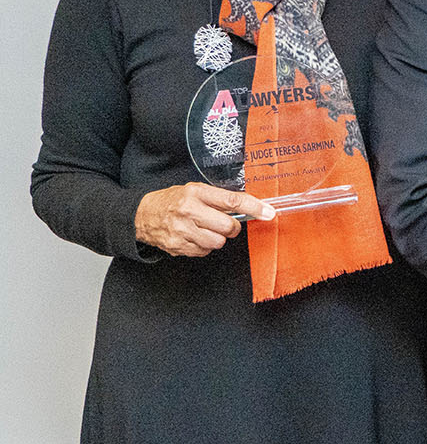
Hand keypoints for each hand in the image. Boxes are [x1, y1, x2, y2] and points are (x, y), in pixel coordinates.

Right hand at [134, 182, 272, 256]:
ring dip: (217, 238)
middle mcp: (188, 211)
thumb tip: (251, 207)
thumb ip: (219, 198)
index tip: (268, 212)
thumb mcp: (194, 191)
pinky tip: (194, 237)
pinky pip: (204, 252)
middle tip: (224, 223)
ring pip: (218, 242)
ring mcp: (182, 231)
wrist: (142, 216)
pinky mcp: (178, 247)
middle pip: (228, 227)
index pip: (231, 201)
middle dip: (231, 228)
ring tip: (204, 229)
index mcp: (195, 193)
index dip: (253, 207)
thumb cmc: (172, 201)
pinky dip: (204, 246)